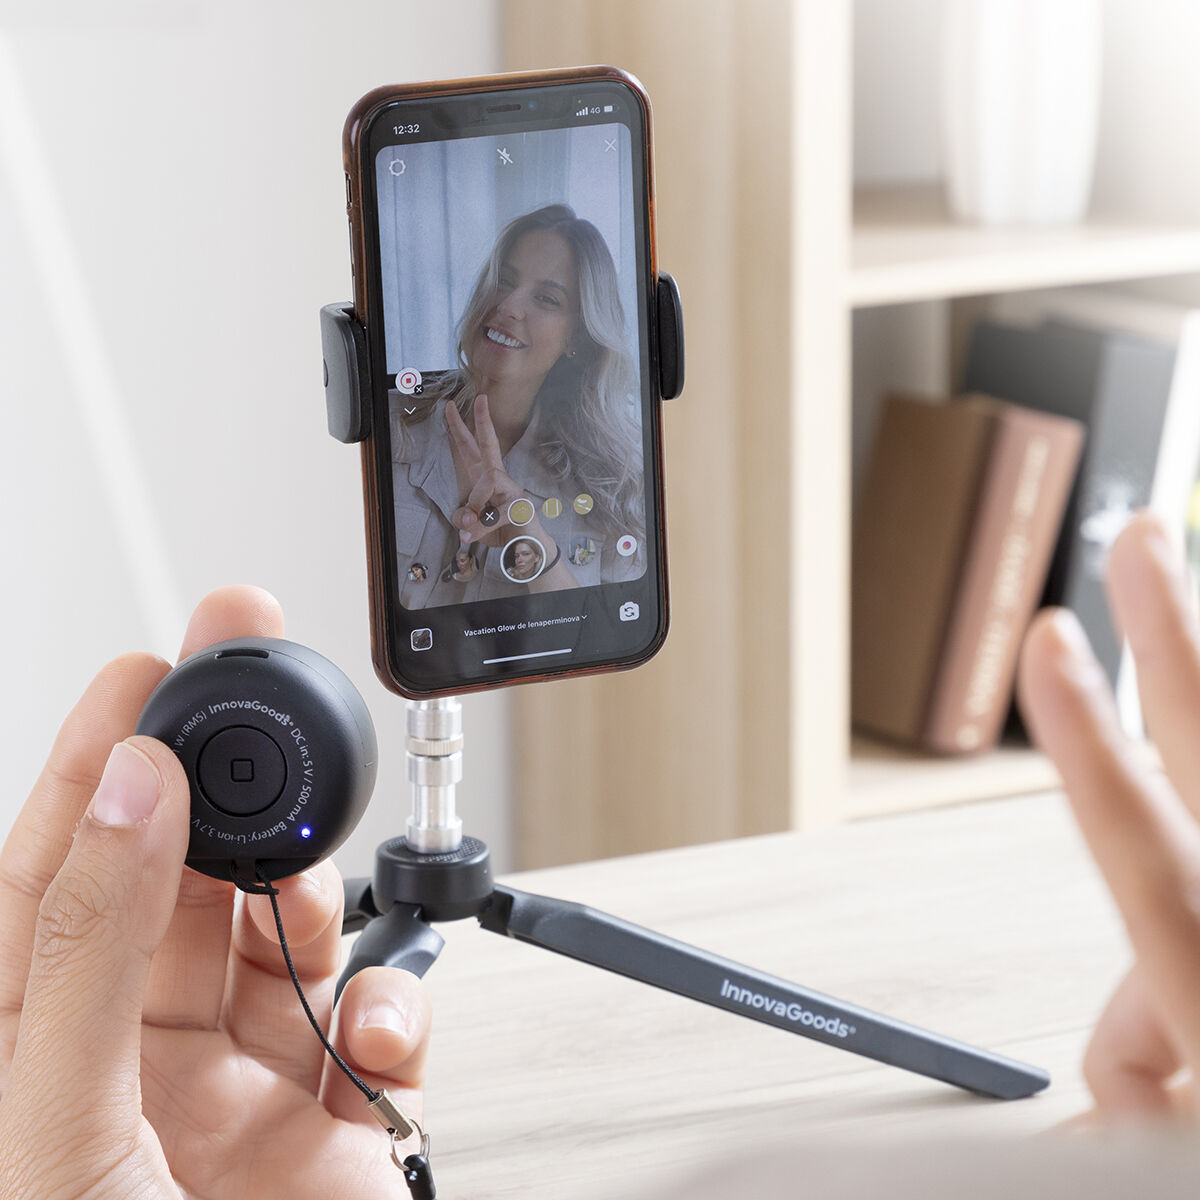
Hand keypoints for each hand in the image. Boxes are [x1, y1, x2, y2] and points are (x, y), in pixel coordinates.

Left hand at [0, 587, 430, 1197]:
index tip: (154, 663)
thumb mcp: (47, 1126)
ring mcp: (232, 1078)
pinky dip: (391, 1013)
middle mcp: (127, 1044)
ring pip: (286, 929)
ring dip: (316, 898)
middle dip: (233, 779)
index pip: (61, 856)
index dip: (105, 749)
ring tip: (318, 899)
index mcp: (29, 1035)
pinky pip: (371, 1025)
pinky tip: (374, 1035)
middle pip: (184, 869)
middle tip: (265, 694)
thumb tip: (129, 788)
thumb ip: (85, 942)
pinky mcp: (324, 1118)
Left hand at [445, 394, 536, 549]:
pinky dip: (482, 526)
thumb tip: (466, 515)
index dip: (460, 430)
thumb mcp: (471, 526)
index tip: (451, 407)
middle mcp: (501, 480)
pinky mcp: (520, 507)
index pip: (471, 450)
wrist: (529, 553)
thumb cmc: (502, 534)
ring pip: (487, 482)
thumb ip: (463, 517)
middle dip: (483, 421)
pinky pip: (495, 512)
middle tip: (479, 397)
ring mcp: (513, 491)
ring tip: (472, 525)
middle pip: (490, 446)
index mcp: (486, 481)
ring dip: (475, 504)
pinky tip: (475, 534)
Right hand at [1018, 510, 1199, 1122]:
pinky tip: (1168, 958)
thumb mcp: (1186, 1150)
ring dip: (1196, 698)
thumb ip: (1136, 1085)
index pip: (1143, 848)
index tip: (1050, 639)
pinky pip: (1179, 918)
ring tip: (1168, 626)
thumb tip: (1105, 1068)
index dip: (1087, 739)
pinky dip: (1162, 947)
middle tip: (1139, 541)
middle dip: (1170, 635)